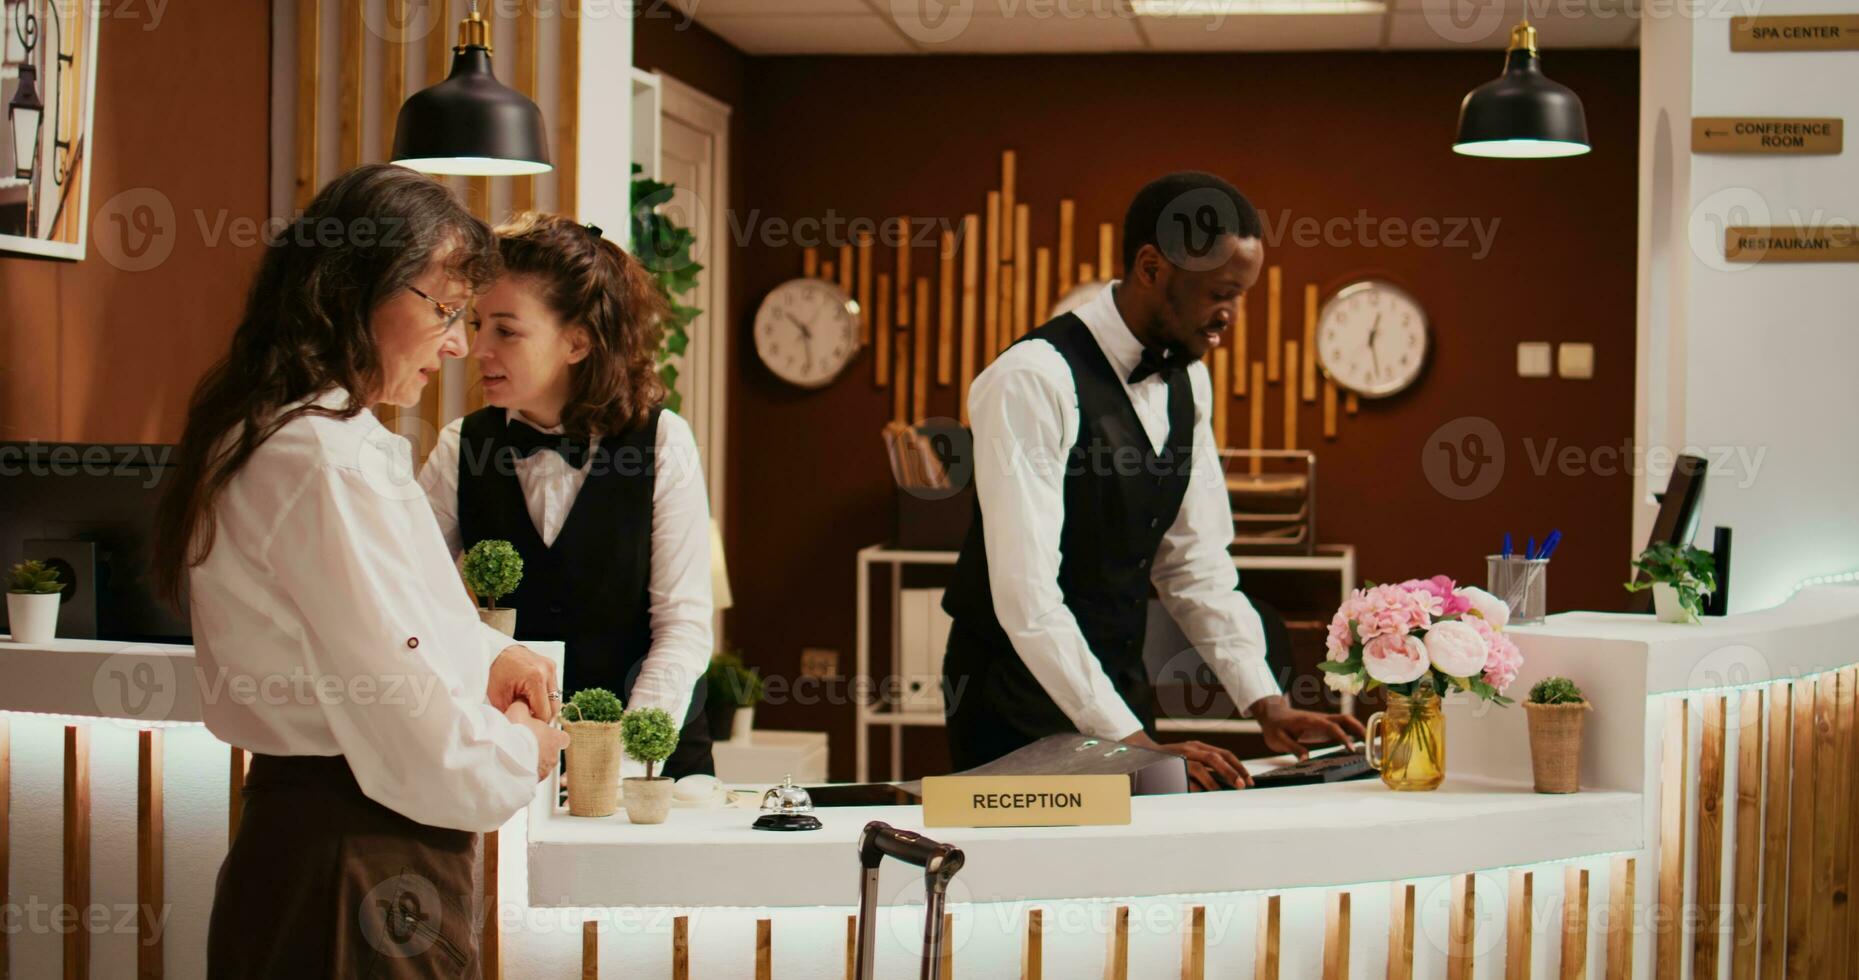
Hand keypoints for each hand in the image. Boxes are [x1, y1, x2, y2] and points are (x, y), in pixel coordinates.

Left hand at [488, 645, 558, 721]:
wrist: (493, 651)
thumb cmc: (494, 673)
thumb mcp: (499, 698)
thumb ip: (515, 715)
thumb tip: (524, 728)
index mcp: (536, 679)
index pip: (545, 713)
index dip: (535, 722)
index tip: (525, 724)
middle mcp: (547, 671)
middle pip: (555, 707)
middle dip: (542, 715)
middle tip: (527, 717)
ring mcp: (551, 667)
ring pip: (556, 698)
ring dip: (544, 705)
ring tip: (528, 705)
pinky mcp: (551, 665)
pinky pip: (553, 688)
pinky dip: (544, 695)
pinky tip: (531, 695)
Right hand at [505, 700, 569, 782]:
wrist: (504, 757)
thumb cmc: (514, 733)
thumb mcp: (518, 710)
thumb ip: (523, 705)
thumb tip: (523, 702)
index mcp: (554, 739)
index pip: (563, 738)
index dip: (552, 735)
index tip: (541, 732)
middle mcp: (552, 757)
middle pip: (550, 752)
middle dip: (538, 748)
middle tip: (523, 743)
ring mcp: (543, 772)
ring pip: (540, 765)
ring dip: (530, 761)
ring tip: (514, 755)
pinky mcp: (532, 782)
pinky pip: (529, 776)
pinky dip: (522, 772)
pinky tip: (510, 766)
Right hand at [1122, 730, 1251, 790]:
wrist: (1142, 753)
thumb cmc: (1170, 759)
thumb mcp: (1190, 756)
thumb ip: (1206, 764)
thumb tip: (1230, 779)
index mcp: (1198, 746)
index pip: (1224, 753)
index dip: (1238, 766)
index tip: (1248, 780)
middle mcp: (1190, 748)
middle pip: (1215, 757)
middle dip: (1231, 771)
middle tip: (1241, 785)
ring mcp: (1179, 756)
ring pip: (1200, 767)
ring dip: (1213, 781)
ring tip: (1221, 792)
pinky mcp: (1169, 766)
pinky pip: (1184, 777)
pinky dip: (1194, 786)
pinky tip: (1201, 793)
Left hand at [1248, 695, 1366, 760]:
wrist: (1271, 714)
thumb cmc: (1274, 727)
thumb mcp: (1277, 740)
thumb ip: (1292, 748)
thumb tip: (1305, 759)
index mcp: (1310, 721)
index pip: (1331, 727)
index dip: (1343, 737)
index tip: (1351, 749)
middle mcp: (1319, 719)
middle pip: (1344, 719)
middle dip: (1359, 728)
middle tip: (1370, 743)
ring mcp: (1322, 721)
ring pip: (1344, 721)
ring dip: (1358, 730)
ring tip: (1368, 745)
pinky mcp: (1322, 726)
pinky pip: (1339, 727)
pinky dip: (1350, 733)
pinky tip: (1356, 745)